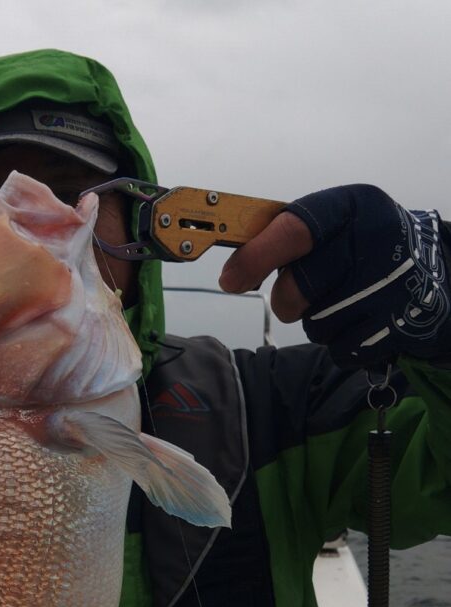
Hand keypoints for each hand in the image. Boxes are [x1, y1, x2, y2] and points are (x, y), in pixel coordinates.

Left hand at [219, 185, 449, 366]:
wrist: (432, 273)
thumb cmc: (362, 249)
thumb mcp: (331, 226)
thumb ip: (281, 240)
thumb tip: (232, 274)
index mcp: (354, 204)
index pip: (294, 229)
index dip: (256, 257)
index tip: (230, 279)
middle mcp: (376, 238)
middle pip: (298, 287)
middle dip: (288, 299)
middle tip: (300, 294)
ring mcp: (392, 284)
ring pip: (316, 323)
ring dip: (320, 320)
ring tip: (348, 300)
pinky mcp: (399, 324)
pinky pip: (340, 348)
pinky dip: (343, 342)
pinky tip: (363, 320)